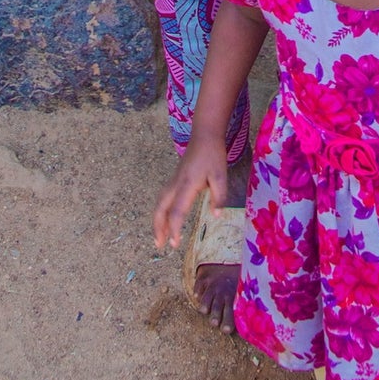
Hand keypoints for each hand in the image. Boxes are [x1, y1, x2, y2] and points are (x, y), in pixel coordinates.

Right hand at [152, 133, 227, 250]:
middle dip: (158, 227)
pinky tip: (165, 216)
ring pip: (160, 202)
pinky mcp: (175, 178)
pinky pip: (163, 197)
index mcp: (187, 184)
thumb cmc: (213, 155)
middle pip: (161, 208)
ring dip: (157, 219)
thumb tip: (216, 216)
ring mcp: (174, 180)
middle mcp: (176, 184)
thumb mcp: (221, 175)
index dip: (174, 229)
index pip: (177, 211)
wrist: (205, 134)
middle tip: (159, 244)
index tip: (175, 244)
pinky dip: (161, 210)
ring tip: (159, 236)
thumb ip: (219, 196)